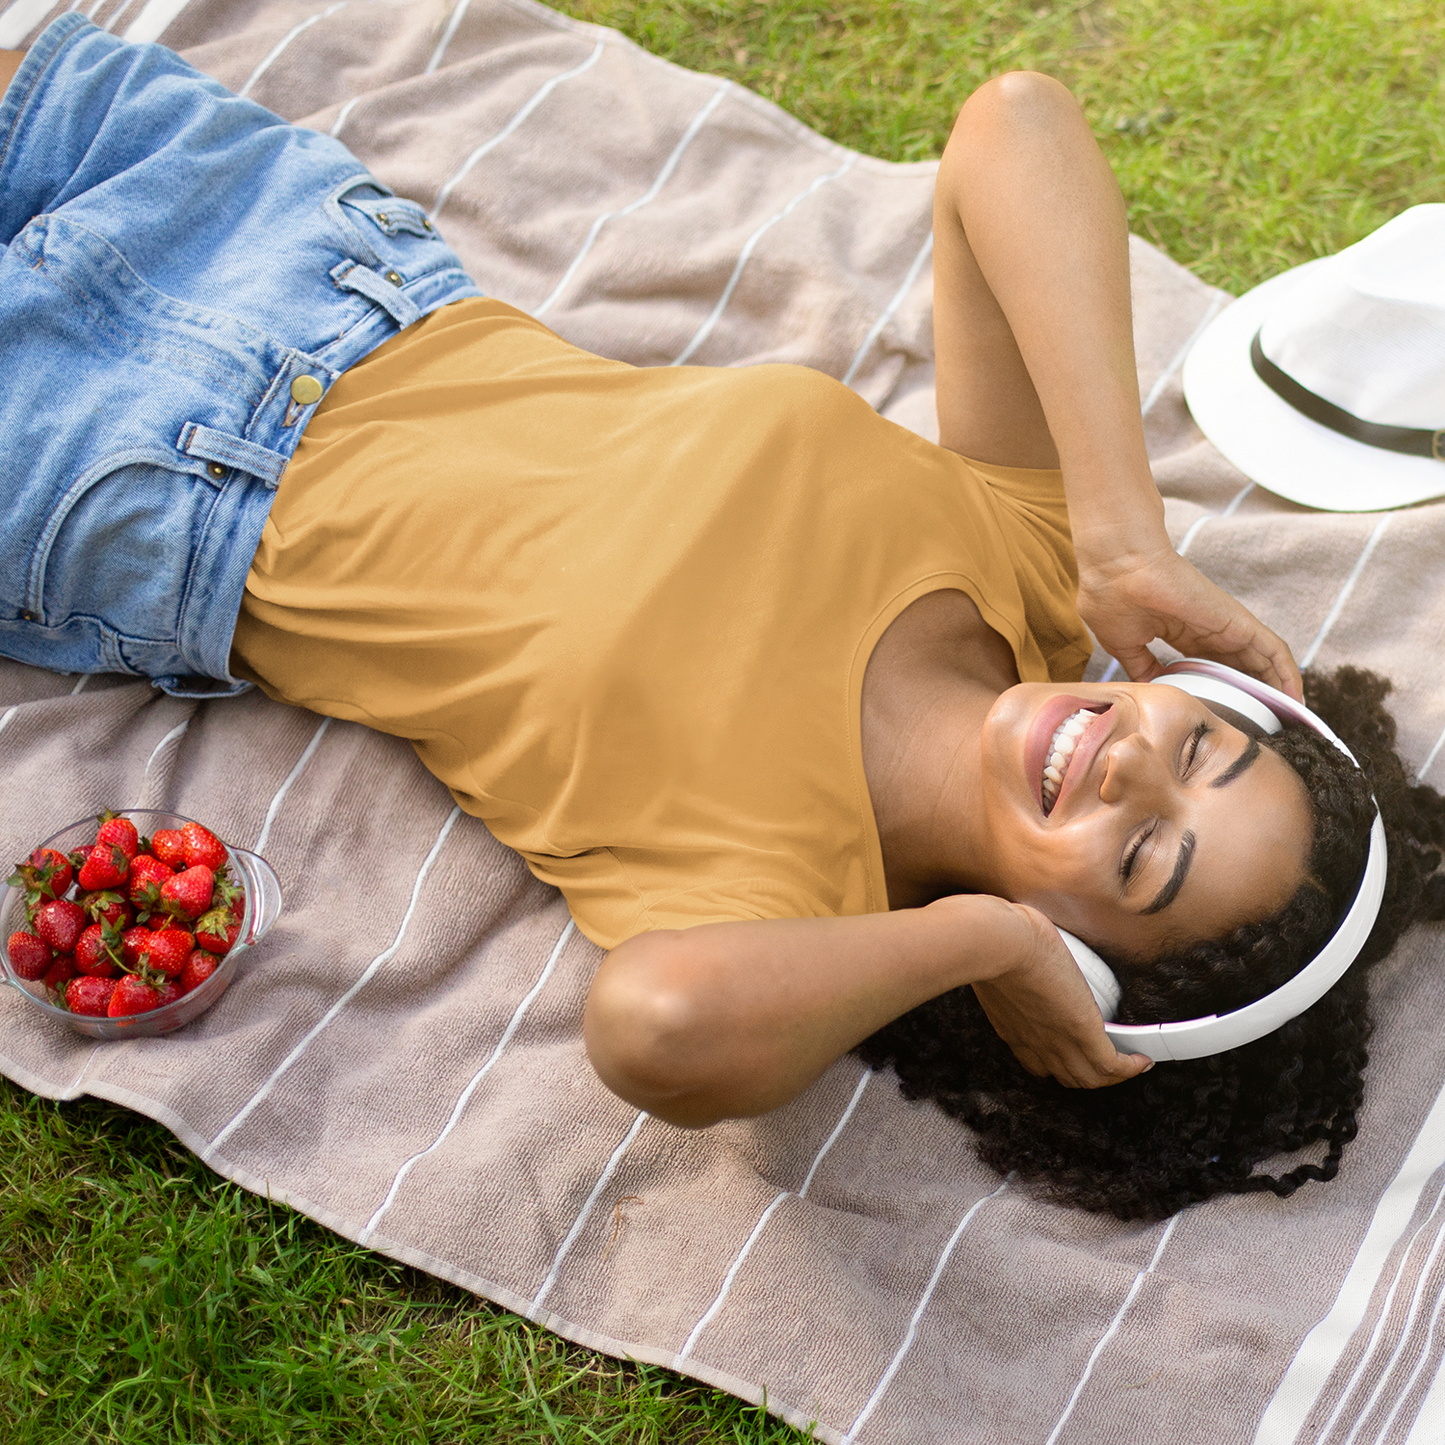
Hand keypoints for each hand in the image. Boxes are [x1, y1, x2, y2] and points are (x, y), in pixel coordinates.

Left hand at [971, 903, 1152, 1088]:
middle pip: (1067, 1076)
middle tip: (1110, 1062)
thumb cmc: (993, 943)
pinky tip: (1143, 1059)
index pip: (1036, 1063)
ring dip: (1113, 1075)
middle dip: (1089, 1073)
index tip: (1070, 1053)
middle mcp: (1034, 1043)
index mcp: (1013, 1029)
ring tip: (1131, 1062)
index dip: (1057, 1064)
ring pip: (1090, 1077)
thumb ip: (1010, 968)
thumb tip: (1018, 954)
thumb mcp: (1001, 966)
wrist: (1001, 944)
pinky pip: (1112, 1064)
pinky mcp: (1082, 1030)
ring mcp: (1058, 1040)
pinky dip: (1131, 1067)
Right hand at [1075, 538, 1302, 702]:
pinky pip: (1273, 651)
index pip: (1206, 667)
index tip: (1218, 717)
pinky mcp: (1238, 623)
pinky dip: (1287, 674)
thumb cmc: (1111, 595)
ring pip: (1260, 662)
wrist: (1119, 565)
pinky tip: (1294, 698)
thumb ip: (1139, 666)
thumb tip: (1150, 690)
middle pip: (1237, 668)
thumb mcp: (1122, 643)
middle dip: (1249, 696)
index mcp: (1177, 632)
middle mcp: (1204, 630)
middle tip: (1260, 727)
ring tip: (1286, 718)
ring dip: (1275, 689)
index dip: (1215, 691)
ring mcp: (1223, 626)